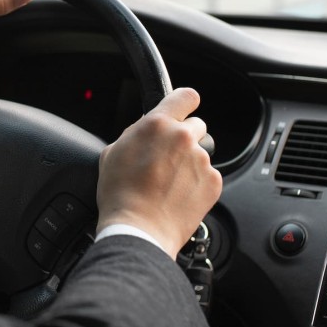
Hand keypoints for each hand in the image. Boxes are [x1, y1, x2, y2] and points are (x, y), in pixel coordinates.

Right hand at [95, 88, 220, 257]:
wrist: (138, 230)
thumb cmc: (120, 195)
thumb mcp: (113, 153)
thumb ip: (136, 134)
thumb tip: (145, 132)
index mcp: (157, 124)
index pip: (185, 96)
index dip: (185, 102)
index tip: (185, 108)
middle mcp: (183, 137)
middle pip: (196, 126)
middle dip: (184, 139)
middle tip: (167, 159)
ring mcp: (201, 160)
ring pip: (200, 154)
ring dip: (189, 164)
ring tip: (169, 184)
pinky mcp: (213, 182)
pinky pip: (208, 175)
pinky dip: (197, 183)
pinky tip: (178, 195)